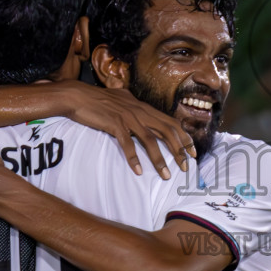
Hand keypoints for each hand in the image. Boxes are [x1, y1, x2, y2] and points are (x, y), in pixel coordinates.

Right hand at [65, 81, 192, 178]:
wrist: (77, 95)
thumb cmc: (98, 99)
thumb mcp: (122, 99)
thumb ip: (134, 105)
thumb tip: (142, 107)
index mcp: (143, 107)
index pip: (171, 122)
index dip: (184, 137)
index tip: (192, 152)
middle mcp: (140, 111)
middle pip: (166, 132)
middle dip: (179, 151)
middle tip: (185, 168)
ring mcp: (128, 117)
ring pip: (150, 140)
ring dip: (159, 159)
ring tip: (165, 175)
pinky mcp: (114, 124)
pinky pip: (127, 144)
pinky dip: (134, 159)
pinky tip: (139, 171)